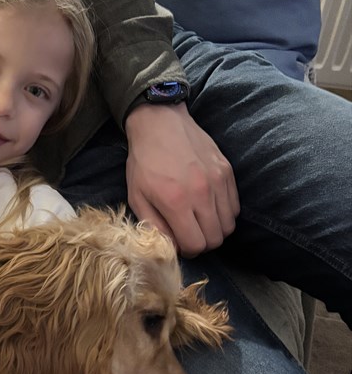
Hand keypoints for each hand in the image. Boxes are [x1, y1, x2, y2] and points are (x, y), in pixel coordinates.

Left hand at [125, 104, 238, 255]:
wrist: (160, 123)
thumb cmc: (144, 162)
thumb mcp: (137, 198)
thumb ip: (154, 226)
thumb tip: (171, 246)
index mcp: (176, 202)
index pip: (196, 244)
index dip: (188, 250)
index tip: (180, 243)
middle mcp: (202, 193)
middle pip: (216, 239)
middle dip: (202, 243)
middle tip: (190, 233)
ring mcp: (218, 181)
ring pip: (229, 225)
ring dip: (215, 229)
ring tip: (199, 221)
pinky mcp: (227, 171)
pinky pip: (235, 206)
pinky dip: (224, 213)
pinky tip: (209, 207)